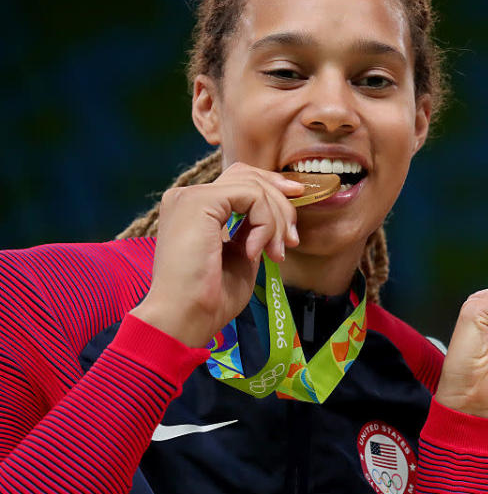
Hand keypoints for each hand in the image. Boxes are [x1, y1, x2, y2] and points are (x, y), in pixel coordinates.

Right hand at [130, 162, 303, 346]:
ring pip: (254, 186)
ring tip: (275, 253)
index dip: (272, 188)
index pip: (239, 182)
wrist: (185, 317)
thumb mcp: (240, 256)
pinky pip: (251, 197)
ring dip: (276, 221)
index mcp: (195, 209)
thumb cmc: (210, 297)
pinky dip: (264, 224)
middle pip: (248, 175)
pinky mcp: (199, 201)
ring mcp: (191, 196)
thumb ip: (252, 231)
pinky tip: (254, 252)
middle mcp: (188, 196)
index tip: (296, 208)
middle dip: (281, 202)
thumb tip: (276, 219)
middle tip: (292, 239)